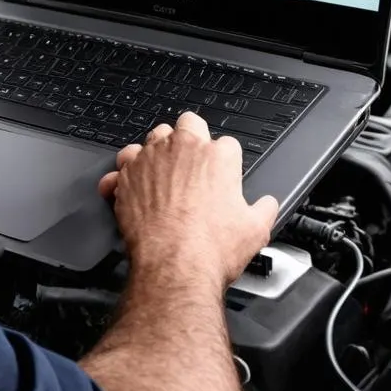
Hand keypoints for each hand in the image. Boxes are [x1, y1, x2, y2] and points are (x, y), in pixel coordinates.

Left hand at [98, 111, 276, 288]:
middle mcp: (182, 149)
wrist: (173, 265)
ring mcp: (151, 159)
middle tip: (192, 165)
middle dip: (191, 139)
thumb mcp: (256, 229)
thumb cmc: (211, 247)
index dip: (224, 161)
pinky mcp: (127, 175)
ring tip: (163, 173)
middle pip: (188, 125)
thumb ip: (264, 209)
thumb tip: (267, 204)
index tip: (221, 177)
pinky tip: (132, 187)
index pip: (226, 144)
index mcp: (218, 157)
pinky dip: (125, 172)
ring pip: (153, 136)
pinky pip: (123, 162)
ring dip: (158, 150)